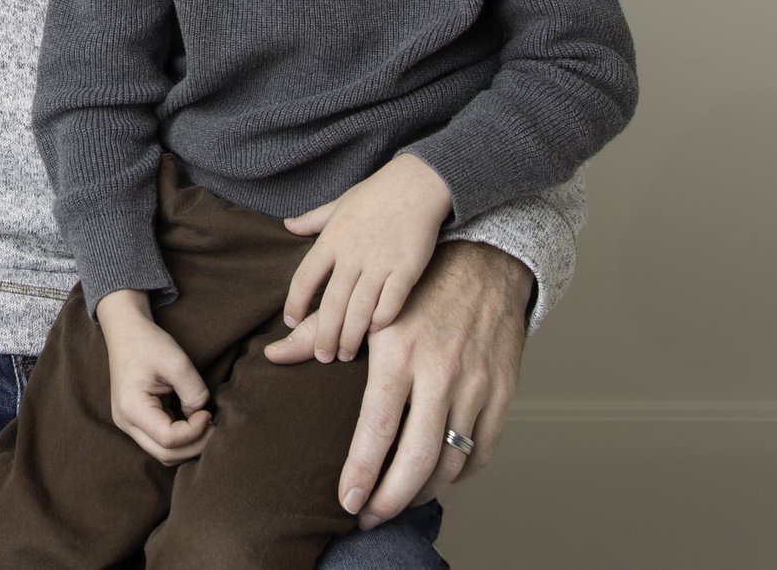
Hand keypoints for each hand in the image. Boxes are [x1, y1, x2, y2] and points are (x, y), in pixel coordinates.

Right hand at [96, 290, 210, 465]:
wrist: (126, 331)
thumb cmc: (148, 343)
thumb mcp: (177, 361)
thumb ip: (194, 392)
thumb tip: (203, 417)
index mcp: (131, 407)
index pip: (168, 439)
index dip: (195, 432)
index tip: (209, 413)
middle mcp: (126, 422)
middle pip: (165, 455)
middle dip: (195, 445)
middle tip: (214, 426)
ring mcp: (128, 424)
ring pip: (163, 453)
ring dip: (188, 445)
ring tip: (206, 425)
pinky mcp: (136, 422)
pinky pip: (161, 442)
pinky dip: (181, 439)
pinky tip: (194, 423)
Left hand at [266, 241, 528, 525]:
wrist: (485, 258)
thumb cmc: (417, 282)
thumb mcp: (366, 304)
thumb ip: (320, 332)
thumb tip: (274, 353)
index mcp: (398, 353)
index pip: (377, 428)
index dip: (362, 472)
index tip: (347, 502)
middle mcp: (440, 373)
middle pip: (418, 458)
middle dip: (392, 499)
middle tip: (370, 518)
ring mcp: (476, 385)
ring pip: (453, 461)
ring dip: (425, 491)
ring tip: (400, 499)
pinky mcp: (502, 390)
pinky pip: (483, 449)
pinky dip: (461, 473)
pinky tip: (439, 477)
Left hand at [280, 154, 453, 362]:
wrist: (417, 184)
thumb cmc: (376, 194)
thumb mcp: (338, 204)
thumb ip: (313, 220)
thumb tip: (287, 225)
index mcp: (331, 240)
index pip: (304, 278)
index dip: (295, 303)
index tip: (290, 322)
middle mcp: (351, 255)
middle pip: (331, 304)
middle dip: (323, 335)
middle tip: (321, 356)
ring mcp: (379, 264)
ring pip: (359, 311)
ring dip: (350, 336)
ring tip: (343, 354)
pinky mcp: (406, 270)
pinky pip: (390, 304)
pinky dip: (381, 322)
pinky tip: (375, 333)